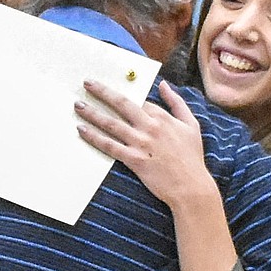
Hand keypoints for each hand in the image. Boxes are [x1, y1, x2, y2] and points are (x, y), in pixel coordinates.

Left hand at [76, 78, 213, 211]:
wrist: (191, 187)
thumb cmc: (192, 157)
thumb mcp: (191, 124)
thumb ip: (176, 102)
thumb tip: (163, 85)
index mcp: (162, 117)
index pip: (139, 100)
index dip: (124, 94)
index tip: (110, 89)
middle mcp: (149, 126)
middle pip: (121, 103)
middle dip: (102, 92)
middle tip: (87, 83)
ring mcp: (140, 143)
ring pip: (111, 123)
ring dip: (93, 113)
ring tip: (78, 106)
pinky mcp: (134, 159)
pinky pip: (110, 146)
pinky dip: (95, 137)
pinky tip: (82, 130)